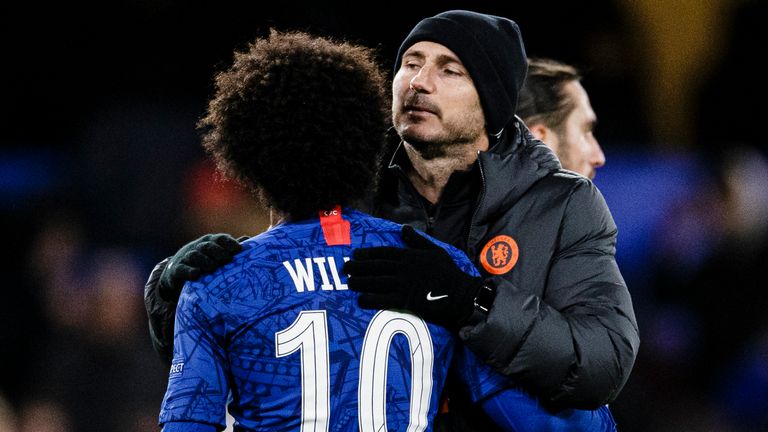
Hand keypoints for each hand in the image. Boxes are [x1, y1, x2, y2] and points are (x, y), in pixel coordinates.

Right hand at [158, 233, 242, 300]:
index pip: (220, 239)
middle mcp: (198, 247)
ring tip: (213, 267)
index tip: (238, 249)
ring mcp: (186, 257)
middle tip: (227, 259)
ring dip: (205, 260)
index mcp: (210, 242)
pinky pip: (182, 269)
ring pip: (195, 255)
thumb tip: (248, 240)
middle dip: (218, 252)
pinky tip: (196, 274)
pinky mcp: (176, 270)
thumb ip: (230, 249)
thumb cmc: (204, 262)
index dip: (229, 243)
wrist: (177, 272)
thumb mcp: (217, 255)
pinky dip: (188, 271)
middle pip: (208, 246)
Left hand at [343, 225, 482, 330]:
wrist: (460, 294)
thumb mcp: (435, 250)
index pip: (384, 252)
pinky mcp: (406, 300)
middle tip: (345, 268)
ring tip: (349, 283)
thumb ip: (417, 240)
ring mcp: (403, 284)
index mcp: (410, 255)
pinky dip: (370, 299)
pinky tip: (361, 300)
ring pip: (376, 282)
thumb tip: (404, 228)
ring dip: (360, 282)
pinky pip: (383, 299)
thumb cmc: (449, 273)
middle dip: (358, 267)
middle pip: (375, 266)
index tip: (355, 255)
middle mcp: (403, 268)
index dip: (368, 254)